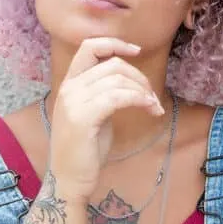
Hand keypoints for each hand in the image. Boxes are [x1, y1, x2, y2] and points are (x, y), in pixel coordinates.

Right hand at [45, 37, 164, 200]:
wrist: (69, 180)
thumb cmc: (85, 150)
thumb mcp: (94, 114)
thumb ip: (104, 93)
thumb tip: (130, 81)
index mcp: (70, 84)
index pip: (89, 47)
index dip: (114, 43)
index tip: (135, 50)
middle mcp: (69, 88)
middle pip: (112, 64)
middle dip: (139, 76)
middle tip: (152, 96)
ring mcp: (73, 102)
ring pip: (117, 80)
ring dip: (143, 91)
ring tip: (154, 106)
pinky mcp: (83, 118)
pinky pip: (118, 97)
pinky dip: (139, 99)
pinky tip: (150, 110)